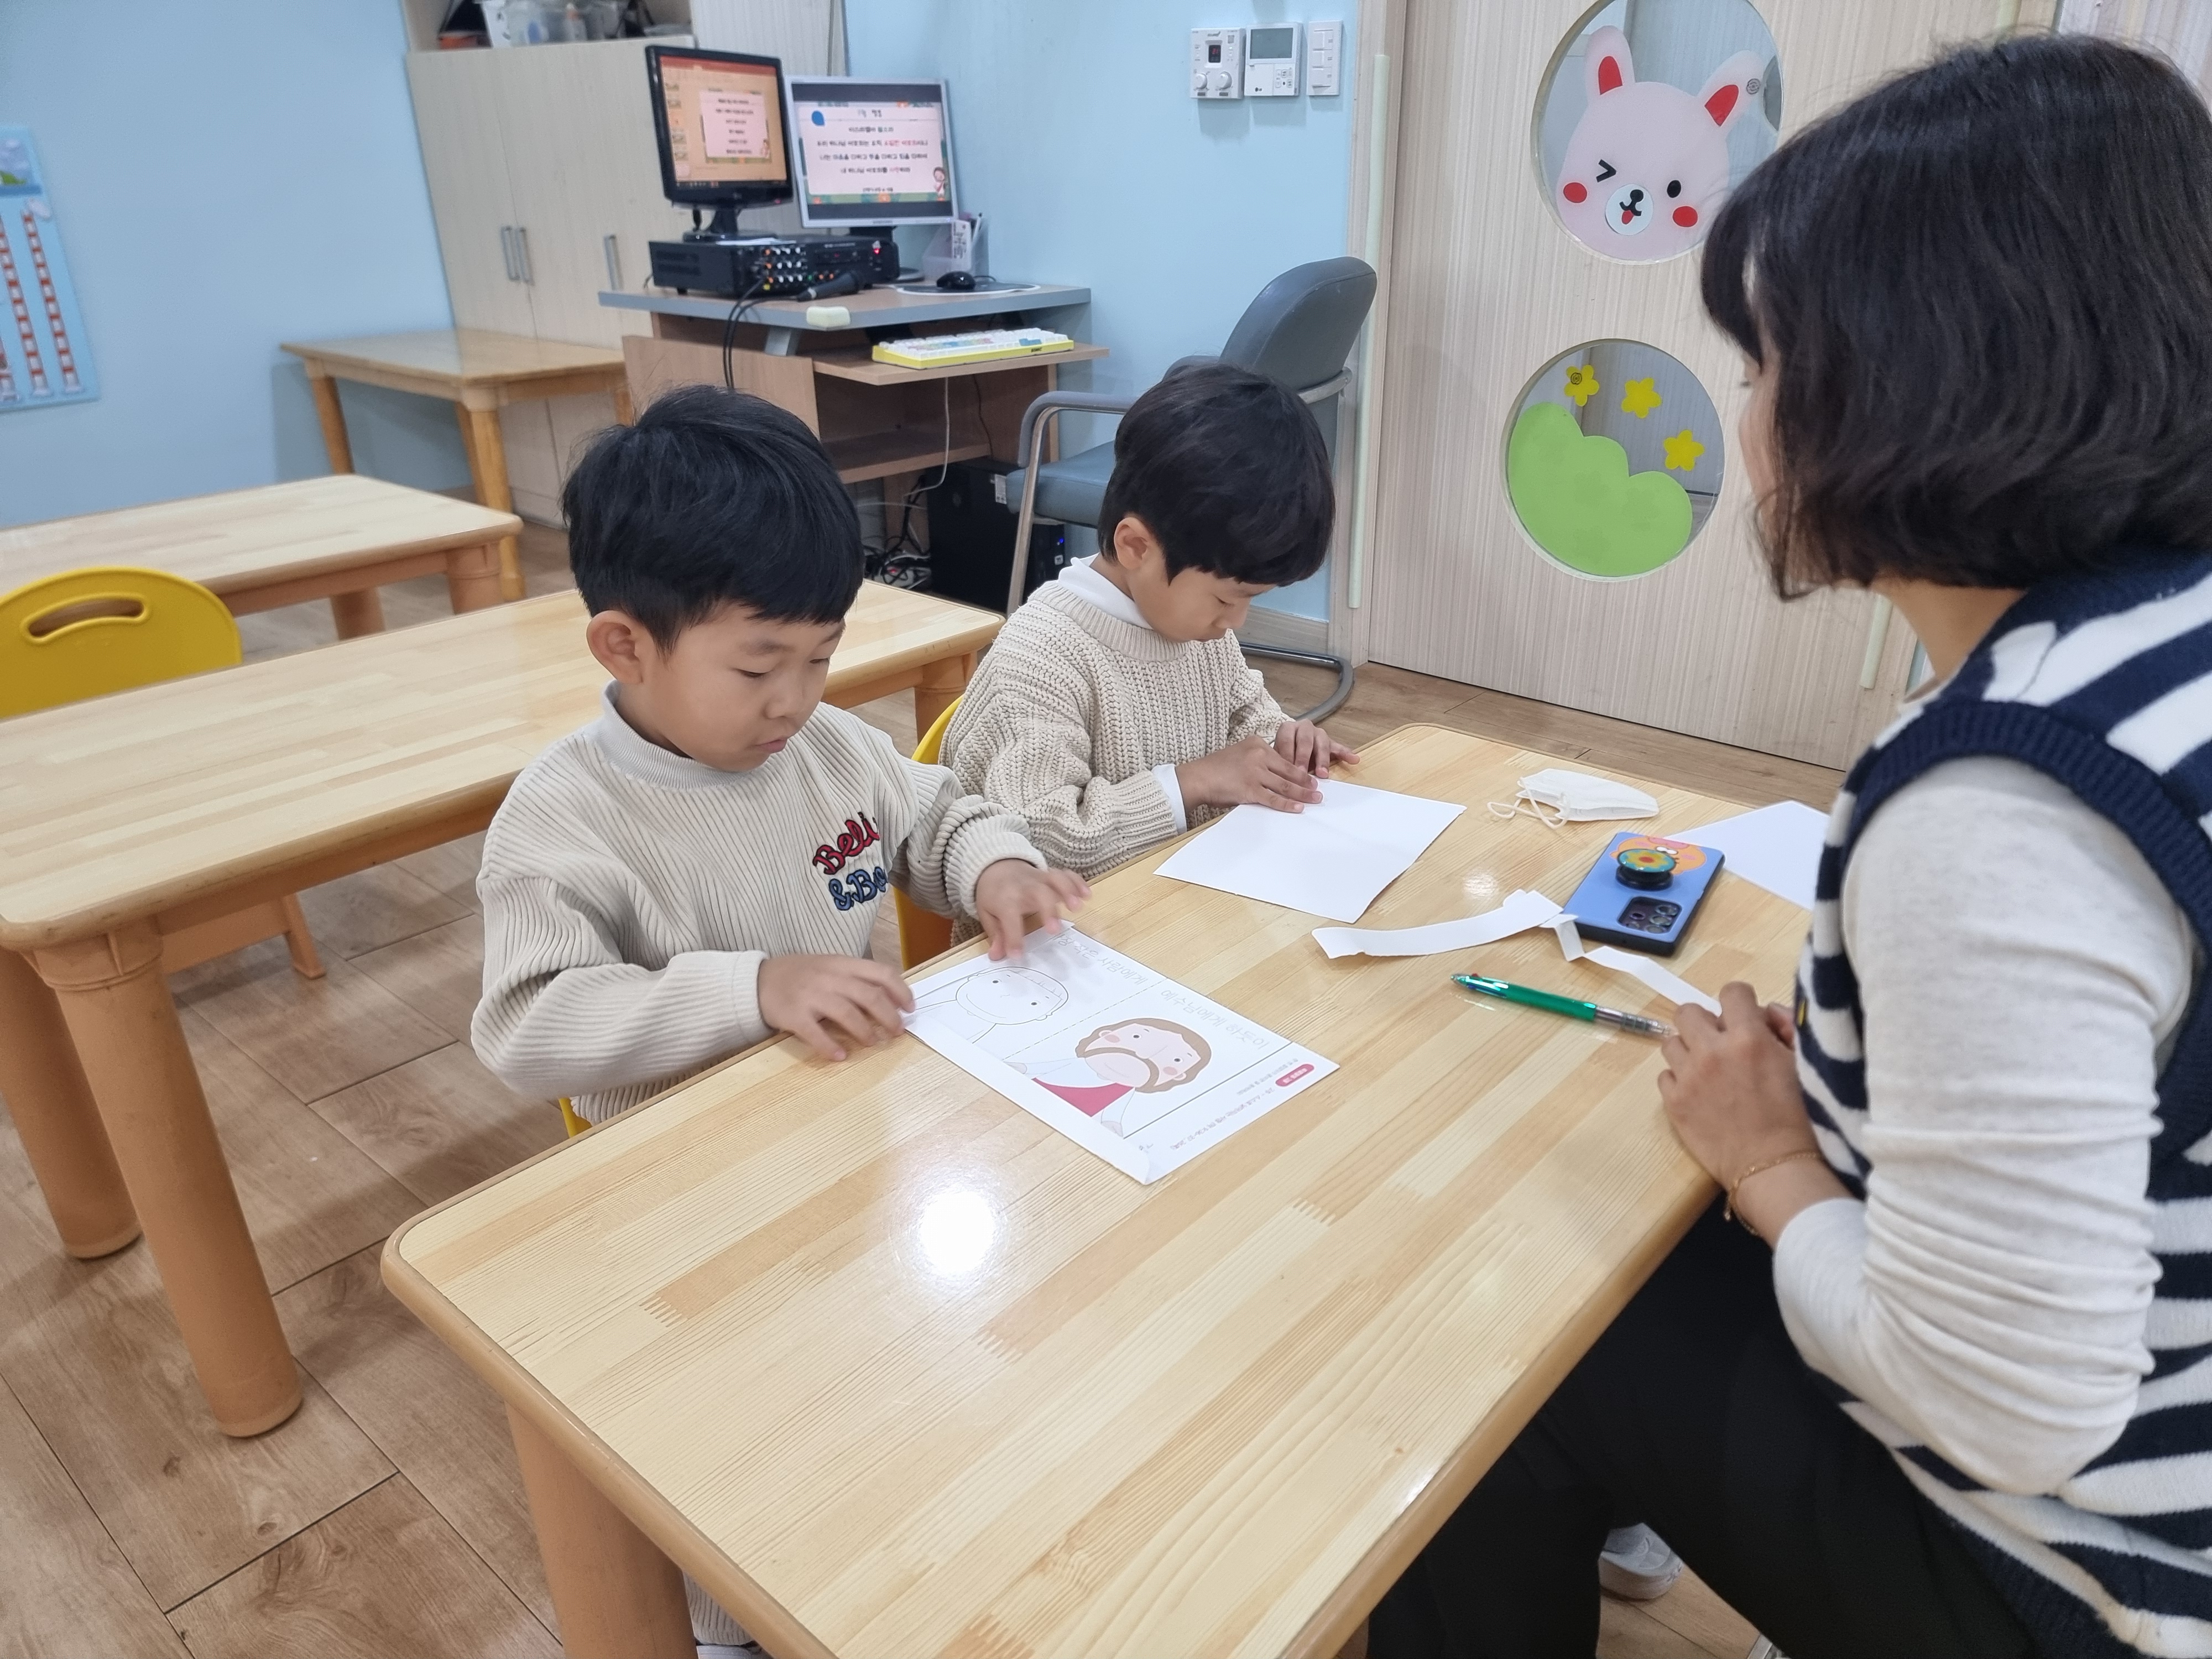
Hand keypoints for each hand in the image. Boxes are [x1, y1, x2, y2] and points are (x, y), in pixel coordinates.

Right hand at [757, 953, 915, 1061]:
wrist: (757, 979)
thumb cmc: (800, 975)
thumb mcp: (829, 966)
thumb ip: (855, 978)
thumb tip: (888, 997)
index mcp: (842, 964)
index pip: (881, 973)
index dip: (900, 991)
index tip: (910, 1008)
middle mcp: (829, 978)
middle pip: (869, 996)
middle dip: (889, 1017)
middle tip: (897, 1031)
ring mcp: (811, 996)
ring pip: (848, 1014)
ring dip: (865, 1031)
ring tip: (873, 1042)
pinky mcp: (794, 1015)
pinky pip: (815, 1034)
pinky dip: (830, 1047)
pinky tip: (840, 1056)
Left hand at [974, 859, 1089, 960]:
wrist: (997, 866)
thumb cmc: (994, 895)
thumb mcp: (987, 914)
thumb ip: (996, 935)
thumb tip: (997, 956)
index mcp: (1005, 899)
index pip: (1009, 919)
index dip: (1013, 938)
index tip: (1018, 956)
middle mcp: (1024, 888)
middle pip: (1038, 894)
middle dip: (1048, 910)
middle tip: (1055, 930)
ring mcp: (1039, 879)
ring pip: (1055, 880)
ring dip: (1068, 891)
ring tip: (1078, 907)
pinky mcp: (1050, 876)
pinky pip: (1066, 874)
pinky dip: (1077, 883)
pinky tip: (1087, 895)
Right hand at [1177, 734, 1324, 813]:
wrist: (1196, 777)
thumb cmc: (1215, 769)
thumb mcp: (1239, 754)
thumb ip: (1257, 760)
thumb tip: (1274, 775)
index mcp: (1256, 743)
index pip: (1282, 758)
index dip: (1297, 769)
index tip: (1308, 776)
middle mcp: (1258, 755)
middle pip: (1288, 770)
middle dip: (1305, 781)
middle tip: (1318, 788)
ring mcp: (1254, 772)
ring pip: (1285, 785)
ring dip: (1302, 793)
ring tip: (1314, 799)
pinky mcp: (1249, 789)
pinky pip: (1272, 798)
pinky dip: (1287, 804)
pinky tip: (1297, 808)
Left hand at [1273, 720, 1358, 780]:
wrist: (1291, 747)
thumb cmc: (1283, 753)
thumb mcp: (1277, 756)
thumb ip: (1279, 763)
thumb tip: (1279, 779)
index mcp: (1288, 729)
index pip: (1286, 740)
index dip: (1286, 755)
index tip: (1287, 770)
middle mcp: (1304, 727)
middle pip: (1305, 741)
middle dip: (1303, 759)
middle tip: (1303, 773)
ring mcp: (1318, 733)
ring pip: (1322, 744)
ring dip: (1322, 760)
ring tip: (1323, 774)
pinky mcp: (1330, 742)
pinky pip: (1338, 747)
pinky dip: (1346, 753)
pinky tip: (1354, 759)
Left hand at [1656, 982, 1846, 1244]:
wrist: (1775, 1168)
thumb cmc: (1800, 1119)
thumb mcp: (1802, 1065)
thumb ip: (1783, 1030)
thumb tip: (1764, 1015)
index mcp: (1749, 1037)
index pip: (1732, 992)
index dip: (1741, 1002)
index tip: (1746, 1019)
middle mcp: (1712, 1051)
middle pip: (1688, 1012)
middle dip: (1706, 1023)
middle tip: (1722, 1044)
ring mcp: (1688, 1077)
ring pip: (1671, 1042)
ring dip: (1689, 1050)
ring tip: (1708, 1070)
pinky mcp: (1673, 1103)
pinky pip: (1665, 1075)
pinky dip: (1680, 1080)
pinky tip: (1700, 1094)